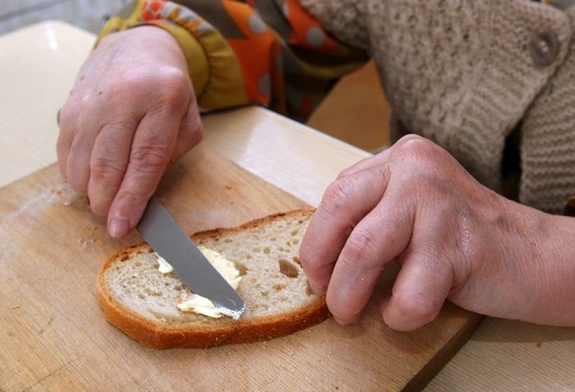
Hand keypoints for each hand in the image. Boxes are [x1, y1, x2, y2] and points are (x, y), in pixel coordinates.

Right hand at [57, 26, 201, 237]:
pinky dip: (74, 174)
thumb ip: (173, 153)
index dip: (132, 198)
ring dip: (89, 191)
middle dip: (106, 201)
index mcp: (163, 98)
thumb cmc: (169, 89)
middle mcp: (124, 97)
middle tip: (110, 219)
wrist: (138, 47)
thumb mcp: (189, 118)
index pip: (146, 158)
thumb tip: (144, 191)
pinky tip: (88, 180)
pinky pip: (66, 150)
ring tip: (103, 198)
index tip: (122, 225)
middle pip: (108, 163)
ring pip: (82, 161)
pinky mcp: (71, 104)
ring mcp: (93, 99)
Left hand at [299, 135, 574, 329]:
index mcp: (400, 157)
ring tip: (353, 314)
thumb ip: (368, 215)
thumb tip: (317, 256)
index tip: (319, 273)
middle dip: (320, 262)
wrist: (533, 254)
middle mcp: (416, 169)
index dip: (317, 240)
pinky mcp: (461, 245)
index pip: (336, 194)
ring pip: (364, 251)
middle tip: (329, 297)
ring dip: (348, 296)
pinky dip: (397, 314)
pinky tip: (406, 310)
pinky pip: (408, 293)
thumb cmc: (459, 237)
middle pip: (339, 210)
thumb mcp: (409, 208)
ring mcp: (438, 203)